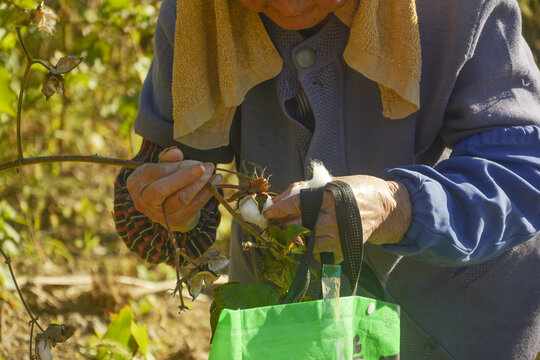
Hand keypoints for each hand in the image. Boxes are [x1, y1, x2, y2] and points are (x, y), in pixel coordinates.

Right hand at [126, 147, 221, 231]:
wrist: (166, 207)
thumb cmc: (163, 180)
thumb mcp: (160, 166)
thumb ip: (167, 157)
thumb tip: (176, 153)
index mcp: (136, 182)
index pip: (156, 172)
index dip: (177, 166)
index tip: (196, 162)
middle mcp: (143, 201)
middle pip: (162, 190)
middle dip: (186, 176)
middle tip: (206, 166)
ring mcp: (159, 214)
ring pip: (181, 198)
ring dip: (201, 183)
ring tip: (212, 171)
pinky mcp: (177, 221)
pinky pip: (194, 206)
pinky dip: (208, 193)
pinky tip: (216, 181)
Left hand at [264, 175, 411, 258]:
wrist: (385, 209)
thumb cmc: (357, 191)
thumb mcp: (331, 182)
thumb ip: (303, 189)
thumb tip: (277, 200)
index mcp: (328, 197)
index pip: (295, 204)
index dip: (278, 209)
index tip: (267, 213)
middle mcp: (331, 218)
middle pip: (295, 226)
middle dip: (281, 225)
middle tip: (274, 224)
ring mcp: (336, 237)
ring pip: (302, 243)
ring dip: (292, 238)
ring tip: (288, 232)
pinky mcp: (340, 250)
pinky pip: (316, 253)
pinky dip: (308, 247)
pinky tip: (308, 240)